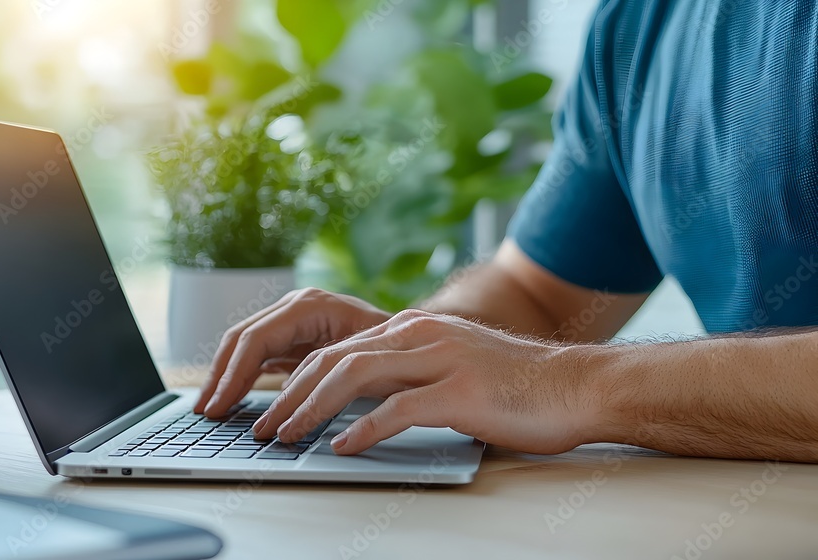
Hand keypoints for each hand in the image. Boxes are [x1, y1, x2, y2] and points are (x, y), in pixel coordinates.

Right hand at [196, 288, 391, 416]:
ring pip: (244, 346)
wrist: (419, 335)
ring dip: (225, 377)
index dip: (234, 374)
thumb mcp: (368, 359)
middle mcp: (296, 306)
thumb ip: (330, 373)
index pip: (257, 339)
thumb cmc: (400, 346)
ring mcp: (292, 319)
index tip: (220, 405)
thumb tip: (291, 400)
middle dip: (220, 376)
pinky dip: (242, 377)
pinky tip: (231, 400)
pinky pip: (257, 354)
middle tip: (205, 411)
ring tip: (210, 409)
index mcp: (310, 306)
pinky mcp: (293, 336)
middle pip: (242, 339)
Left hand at [252, 309, 596, 454]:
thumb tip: (360, 402)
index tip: (272, 407)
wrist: (575, 385)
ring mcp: (439, 358)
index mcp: (413, 329)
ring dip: (313, 408)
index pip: (338, 349)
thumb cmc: (513, 386)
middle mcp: (419, 335)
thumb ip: (407, 374)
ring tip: (289, 435)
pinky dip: (363, 428)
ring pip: (355, 375)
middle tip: (265, 426)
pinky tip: (342, 446)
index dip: (297, 379)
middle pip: (335, 358)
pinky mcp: (459, 390)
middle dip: (291, 394)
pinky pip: (398, 408)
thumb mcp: (449, 367)